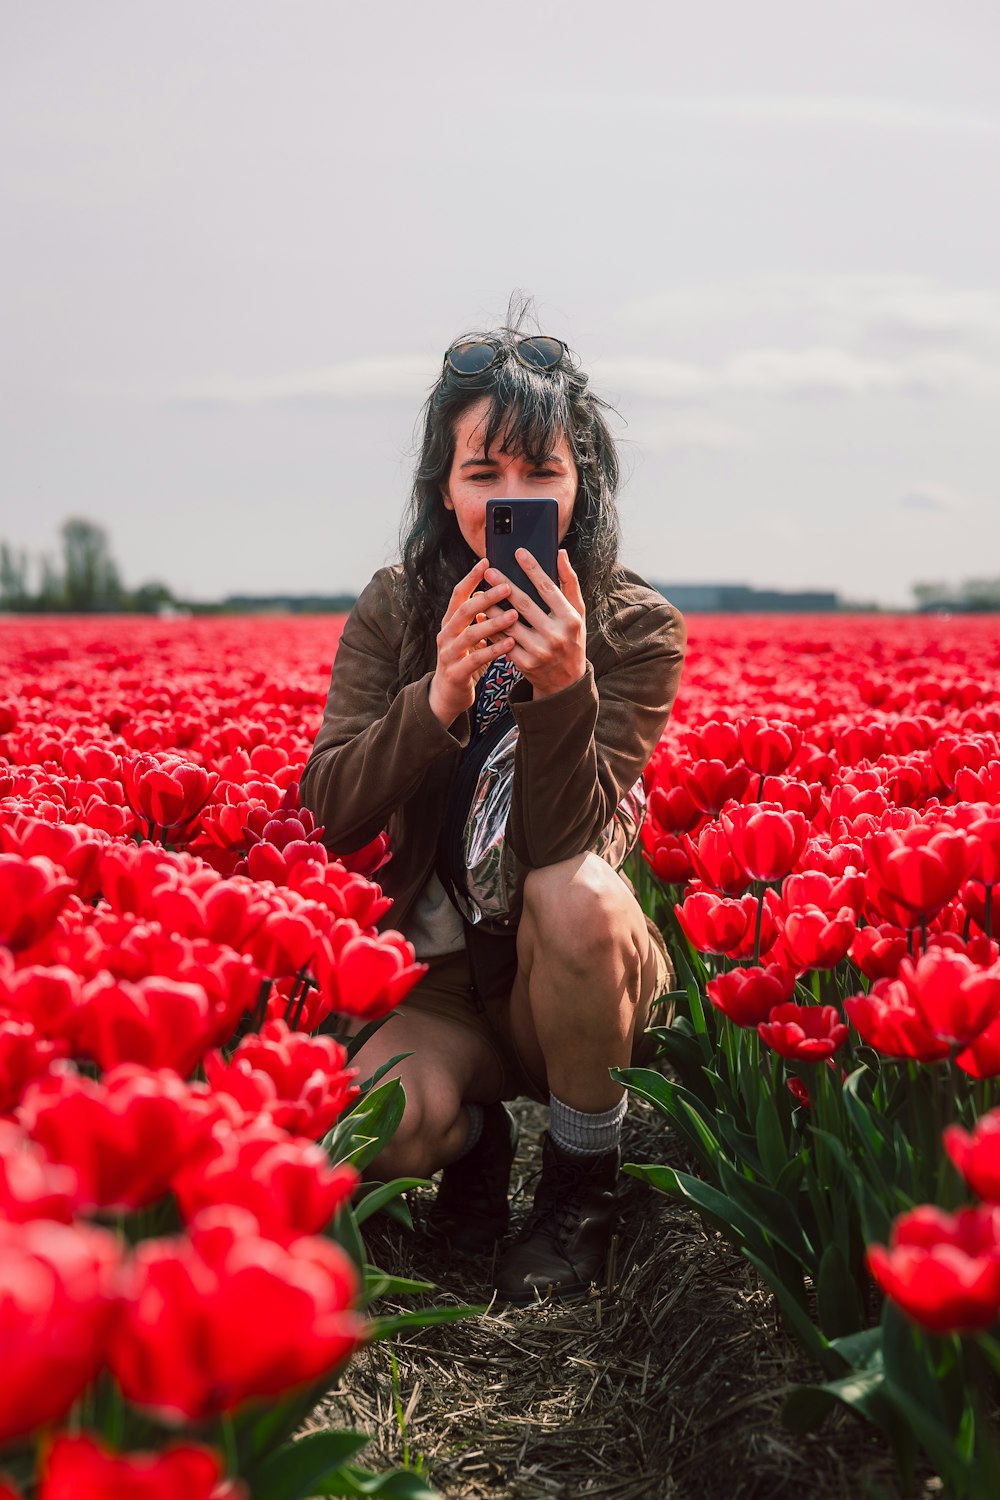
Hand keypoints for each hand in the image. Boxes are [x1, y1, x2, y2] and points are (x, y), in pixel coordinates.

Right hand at [427, 558, 517, 727]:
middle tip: (507, 586)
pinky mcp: (456, 672)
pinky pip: (476, 659)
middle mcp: (446, 634)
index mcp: (450, 622)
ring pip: (470, 634)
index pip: (458, 594)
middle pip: (464, 610)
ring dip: (493, 623)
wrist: (447, 694)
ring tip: (514, 615)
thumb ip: (481, 617)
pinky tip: (510, 644)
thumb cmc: (466, 660)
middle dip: (486, 597)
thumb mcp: (471, 636)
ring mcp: (448, 653)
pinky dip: (493, 650)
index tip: (487, 561)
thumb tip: (501, 592)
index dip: (471, 577)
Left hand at [481, 548, 586, 699]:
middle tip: (489, 571)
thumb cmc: (571, 639)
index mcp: (570, 619)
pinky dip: (491, 628)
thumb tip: (560, 554)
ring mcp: (539, 651)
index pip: (548, 589)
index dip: (533, 569)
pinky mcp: (525, 663)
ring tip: (480, 593)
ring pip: (508, 623)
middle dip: (504, 585)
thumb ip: (569, 583)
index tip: (518, 552)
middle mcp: (555, 635)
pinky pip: (503, 641)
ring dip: (491, 607)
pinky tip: (482, 616)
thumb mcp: (577, 613)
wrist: (566, 682)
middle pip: (524, 604)